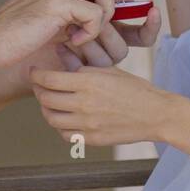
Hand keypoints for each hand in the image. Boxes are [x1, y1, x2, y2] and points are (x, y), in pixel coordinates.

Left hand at [29, 65, 180, 146]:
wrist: (155, 114)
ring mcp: (87, 124)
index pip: (48, 79)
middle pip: (45, 99)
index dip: (36, 75)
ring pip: (51, 119)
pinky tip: (66, 117)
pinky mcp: (92, 139)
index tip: (34, 71)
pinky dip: (60, 126)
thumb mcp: (107, 69)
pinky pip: (65, 135)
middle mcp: (84, 104)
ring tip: (50, 102)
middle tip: (39, 85)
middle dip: (38, 90)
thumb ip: (80, 63)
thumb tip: (59, 51)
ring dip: (46, 109)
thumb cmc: (134, 88)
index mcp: (88, 82)